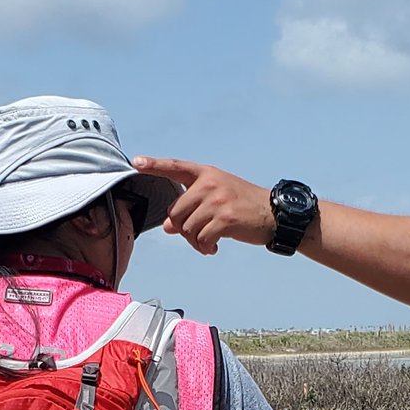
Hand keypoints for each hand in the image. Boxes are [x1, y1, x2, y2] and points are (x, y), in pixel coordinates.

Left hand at [130, 156, 276, 255]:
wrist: (274, 214)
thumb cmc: (243, 205)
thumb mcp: (217, 199)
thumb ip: (191, 207)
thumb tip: (168, 227)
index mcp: (206, 174)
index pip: (175, 167)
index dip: (154, 165)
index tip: (136, 162)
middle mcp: (209, 184)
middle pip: (175, 212)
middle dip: (182, 230)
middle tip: (197, 236)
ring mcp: (217, 201)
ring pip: (187, 229)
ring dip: (195, 241)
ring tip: (208, 242)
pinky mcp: (225, 219)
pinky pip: (201, 239)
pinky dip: (204, 247)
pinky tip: (214, 247)